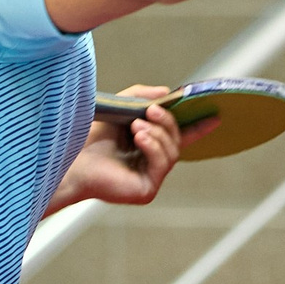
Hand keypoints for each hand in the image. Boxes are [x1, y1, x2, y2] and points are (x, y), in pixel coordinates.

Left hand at [48, 84, 203, 211]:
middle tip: (152, 111)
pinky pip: (162, 164)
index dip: (198, 127)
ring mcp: (150, 179)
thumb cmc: (87, 137)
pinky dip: (153, 147)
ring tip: (137, 125)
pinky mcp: (146, 191)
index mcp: (145, 147)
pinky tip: (139, 137)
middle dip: (168, 122)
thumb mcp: (118, 108)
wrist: (69, 160)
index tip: (215, 115)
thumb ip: (141, 97)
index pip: (178, 137)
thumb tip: (167, 92)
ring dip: (157, 133)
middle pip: (176, 140)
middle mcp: (150, 164)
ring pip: (171, 150)